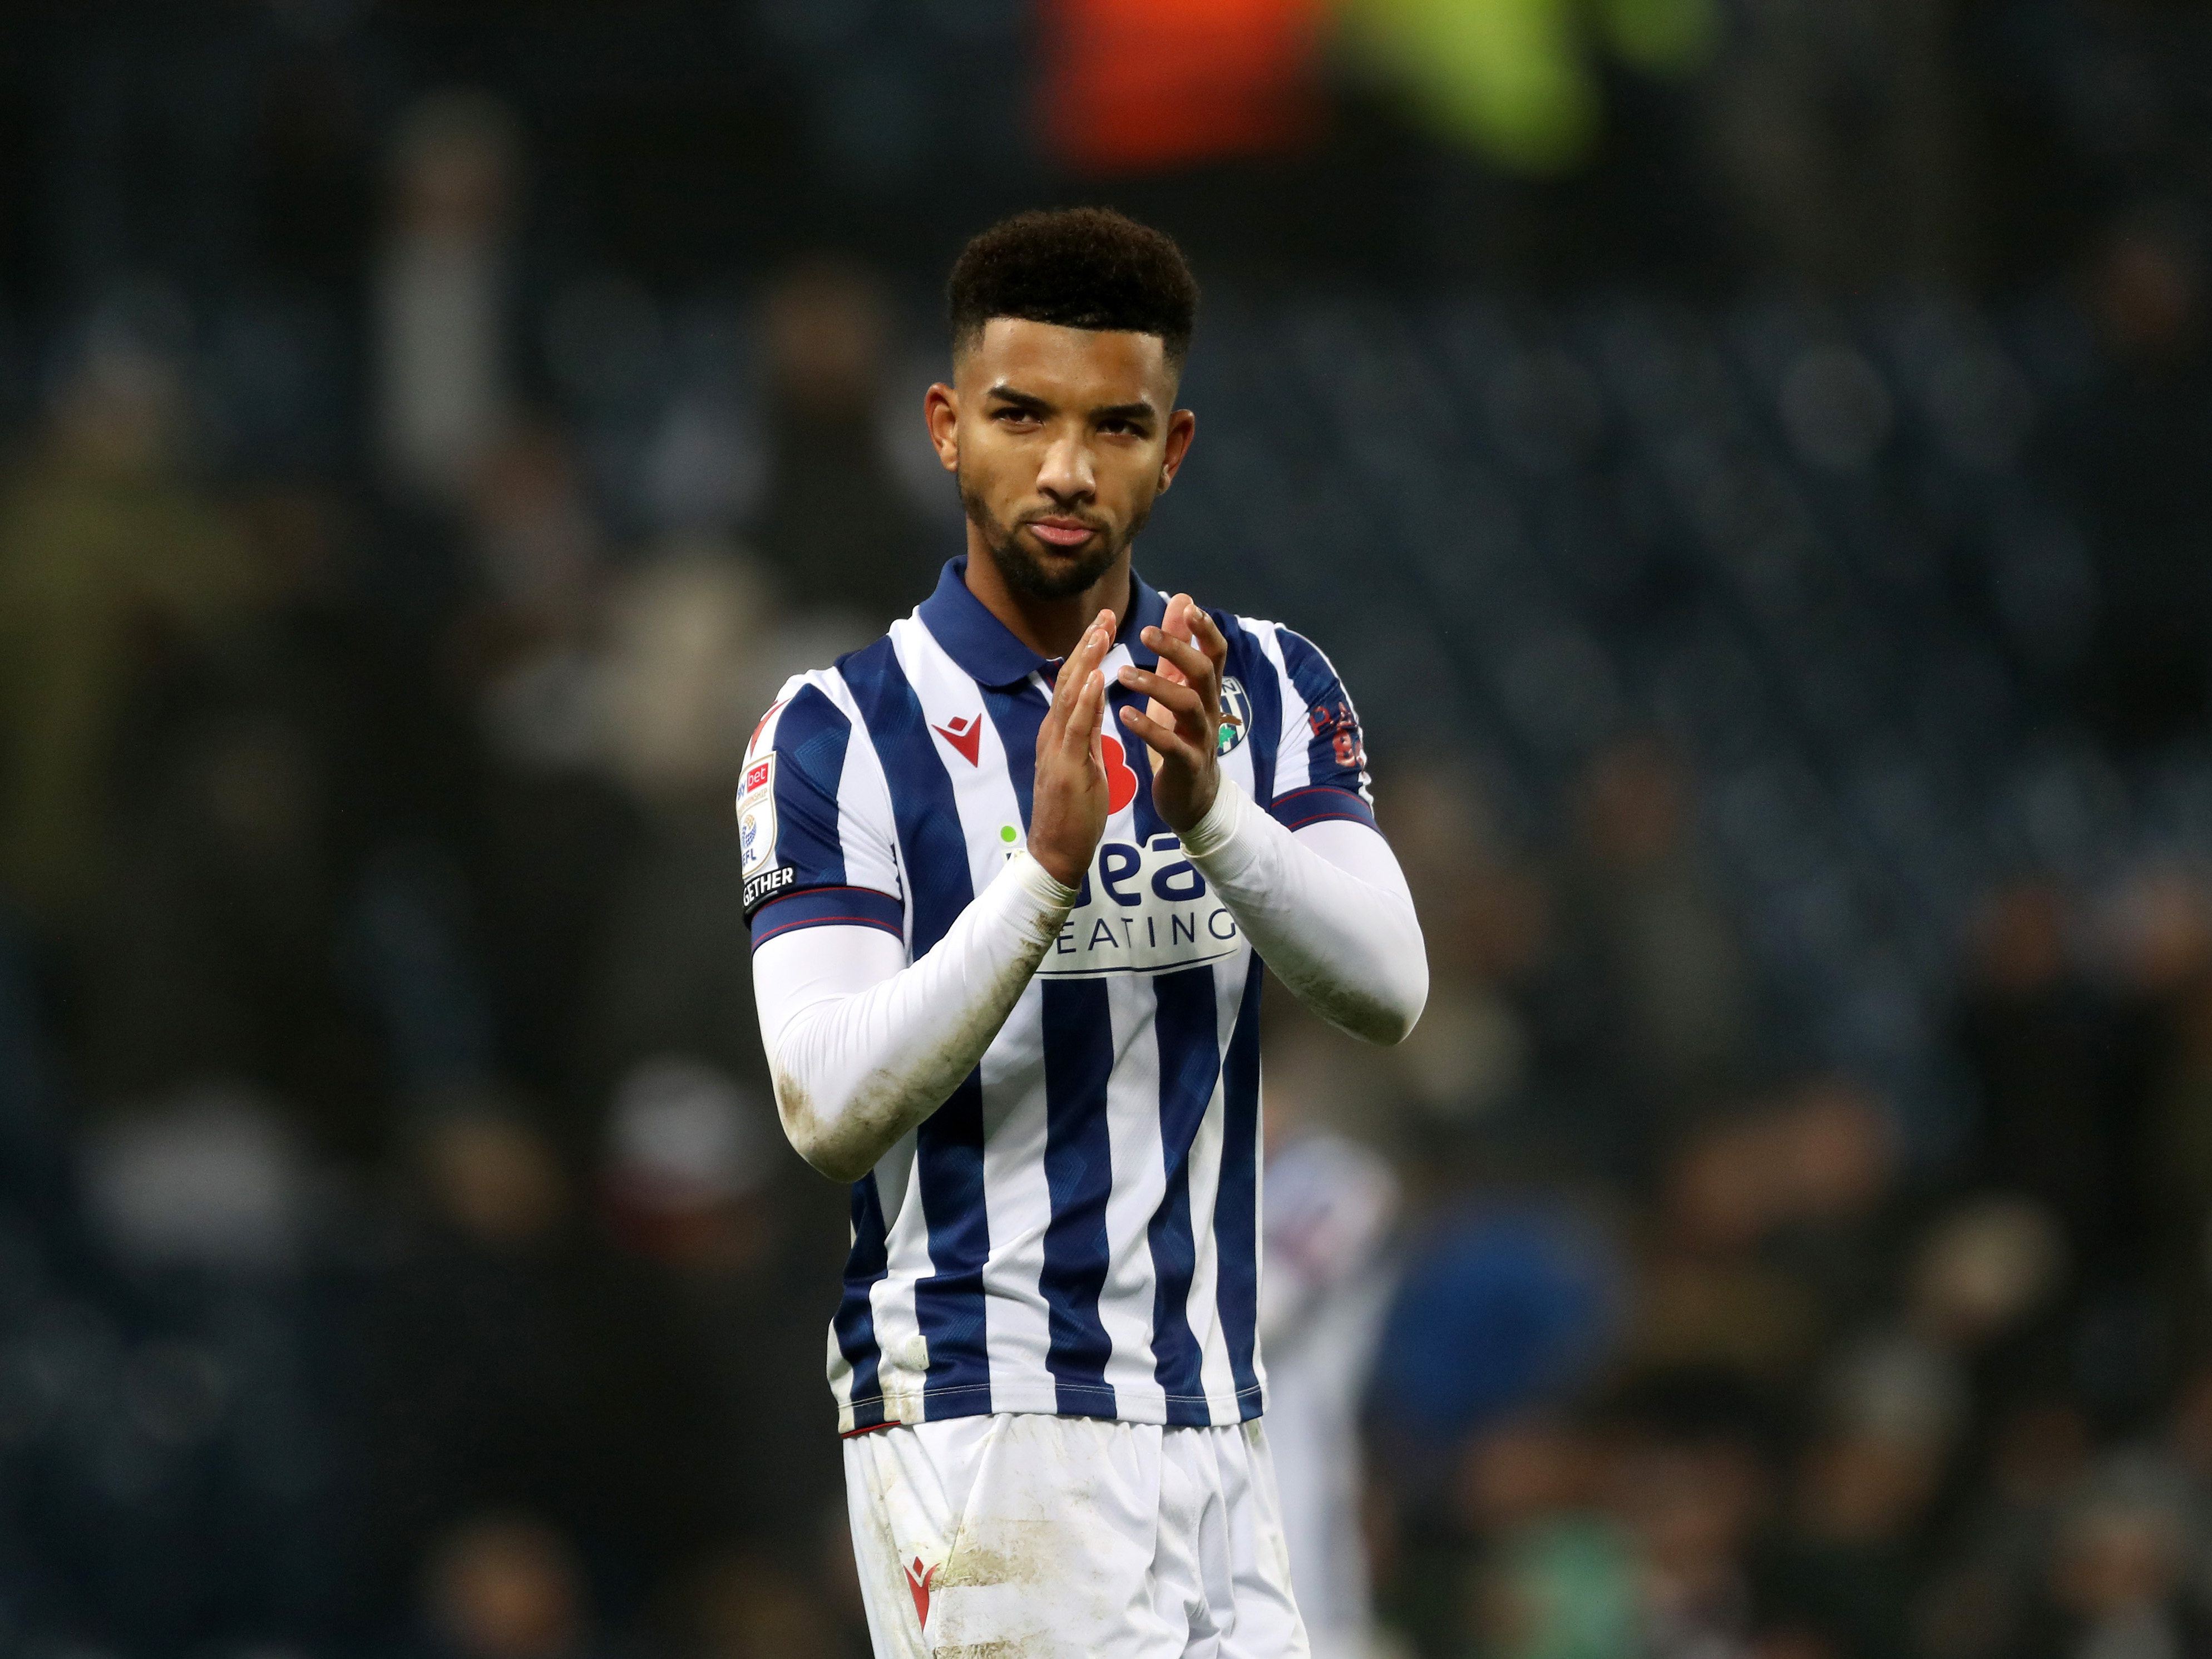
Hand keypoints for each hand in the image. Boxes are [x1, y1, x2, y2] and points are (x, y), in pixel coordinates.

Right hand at [1028, 610, 1116, 887]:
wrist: (1057, 852)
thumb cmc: (1073, 813)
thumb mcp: (1083, 764)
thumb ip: (1086, 734)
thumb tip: (1095, 708)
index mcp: (1059, 733)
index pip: (1073, 684)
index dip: (1088, 652)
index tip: (1105, 624)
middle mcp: (1053, 734)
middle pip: (1068, 680)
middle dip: (1087, 645)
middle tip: (1106, 613)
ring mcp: (1056, 749)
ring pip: (1069, 695)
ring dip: (1085, 661)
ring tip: (1102, 631)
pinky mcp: (1065, 768)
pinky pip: (1075, 728)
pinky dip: (1084, 699)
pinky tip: (1095, 676)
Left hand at [1117, 594, 1226, 833]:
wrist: (1191, 797)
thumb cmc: (1182, 735)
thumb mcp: (1181, 687)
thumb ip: (1180, 647)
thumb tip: (1184, 600)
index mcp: (1206, 690)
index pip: (1215, 653)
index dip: (1205, 629)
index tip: (1187, 607)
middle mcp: (1209, 710)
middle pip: (1203, 672)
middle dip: (1176, 650)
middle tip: (1143, 632)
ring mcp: (1201, 738)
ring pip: (1188, 705)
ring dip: (1155, 685)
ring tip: (1123, 674)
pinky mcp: (1187, 765)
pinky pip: (1171, 744)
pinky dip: (1148, 727)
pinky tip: (1124, 714)